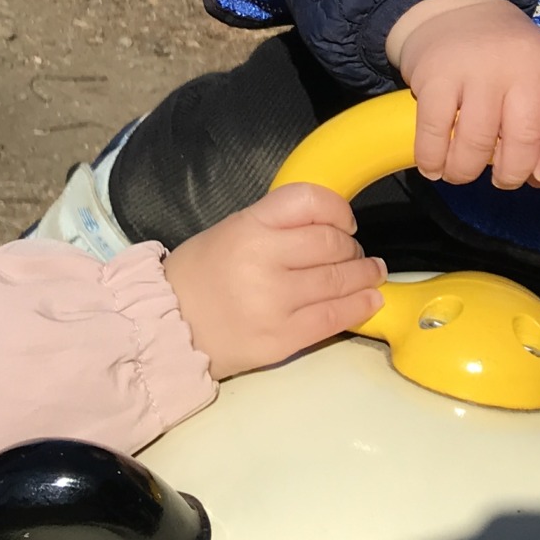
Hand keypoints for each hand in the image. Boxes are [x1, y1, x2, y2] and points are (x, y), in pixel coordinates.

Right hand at [163, 182, 385, 379]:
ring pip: (339, 279)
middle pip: (331, 243)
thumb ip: (276, 225)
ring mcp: (274, 301)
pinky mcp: (282, 338)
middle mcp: (263, 260)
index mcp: (248, 226)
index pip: (309, 201)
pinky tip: (371, 299)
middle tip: (355, 253)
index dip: (337, 209)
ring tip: (372, 273)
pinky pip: (334, 317)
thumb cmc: (199, 277)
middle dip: (352, 247)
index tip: (347, 221)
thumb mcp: (230, 231)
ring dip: (364, 274)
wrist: (167, 329)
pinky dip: (360, 306)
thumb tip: (329, 227)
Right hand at [384, 0, 539, 188]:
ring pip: (477, 143)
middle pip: (524, 140)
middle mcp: (520, 64)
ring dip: (467, 171)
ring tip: (461, 173)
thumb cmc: (502, 57)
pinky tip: (433, 166)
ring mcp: (477, 68)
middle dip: (511, 174)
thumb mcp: (538, 71)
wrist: (452, 11)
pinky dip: (433, 159)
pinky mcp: (436, 74)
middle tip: (501, 180)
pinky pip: (435, 132)